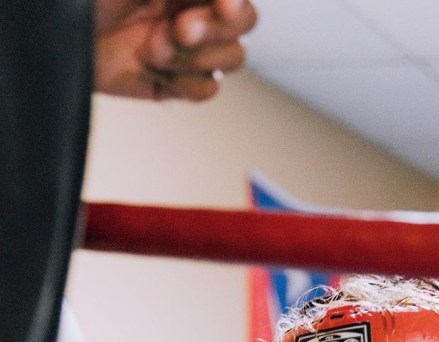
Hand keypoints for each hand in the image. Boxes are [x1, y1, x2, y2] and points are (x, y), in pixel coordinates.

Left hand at [94, 0, 257, 101]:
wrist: (49, 38)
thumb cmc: (87, 1)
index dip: (233, 2)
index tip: (220, 5)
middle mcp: (192, 7)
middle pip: (244, 23)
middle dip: (213, 30)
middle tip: (175, 30)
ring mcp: (186, 47)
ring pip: (232, 59)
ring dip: (194, 58)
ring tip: (151, 50)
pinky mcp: (175, 83)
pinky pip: (208, 90)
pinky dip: (184, 83)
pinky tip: (152, 70)